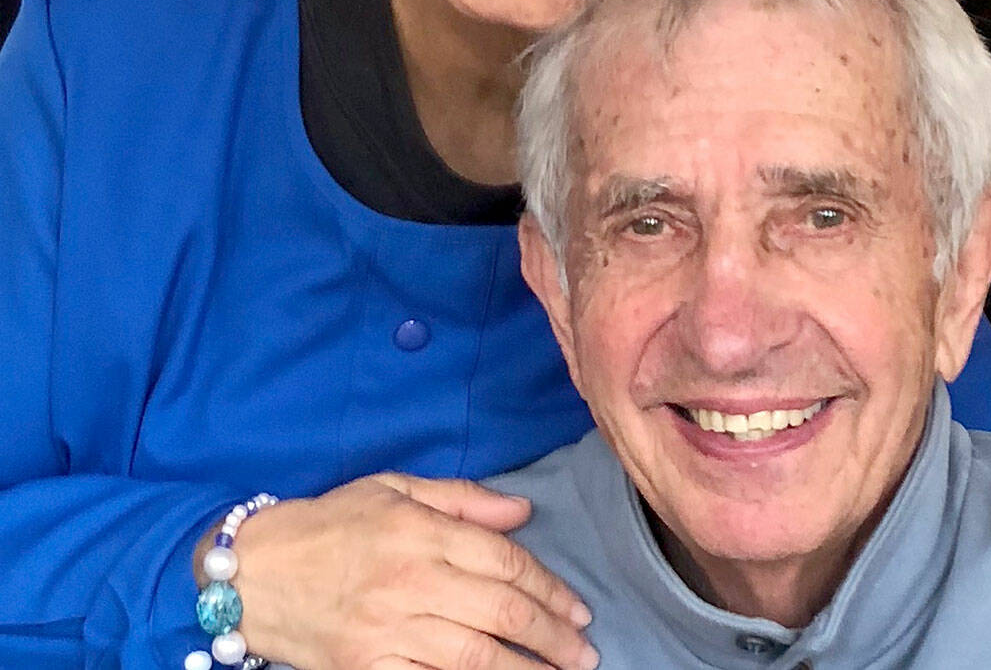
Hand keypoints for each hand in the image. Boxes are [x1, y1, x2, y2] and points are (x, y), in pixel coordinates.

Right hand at [195, 472, 597, 669]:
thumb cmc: (331, 523)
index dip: (548, 587)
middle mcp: (409, 582)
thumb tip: (523, 509)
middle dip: (551, 636)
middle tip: (585, 651)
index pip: (502, 562)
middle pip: (498, 613)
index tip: (578, 608)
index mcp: (419, 532)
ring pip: (473, 658)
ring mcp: (387, 632)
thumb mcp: (394, 488)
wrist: (254, 573)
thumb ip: (462, 500)